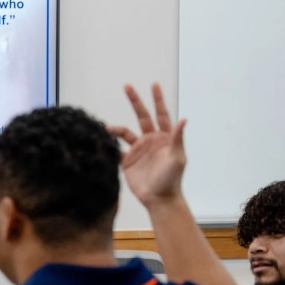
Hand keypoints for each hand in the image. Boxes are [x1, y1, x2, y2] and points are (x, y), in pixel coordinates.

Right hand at [108, 83, 186, 208]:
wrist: (159, 199)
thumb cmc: (172, 179)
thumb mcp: (177, 158)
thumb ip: (178, 138)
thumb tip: (183, 119)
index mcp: (164, 138)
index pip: (161, 114)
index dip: (158, 100)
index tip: (154, 85)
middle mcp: (150, 140)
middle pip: (142, 116)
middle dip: (135, 101)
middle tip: (127, 86)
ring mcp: (138, 150)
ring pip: (125, 132)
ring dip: (116, 129)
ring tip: (108, 129)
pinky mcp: (127, 161)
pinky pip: (116, 149)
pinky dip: (109, 144)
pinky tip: (102, 141)